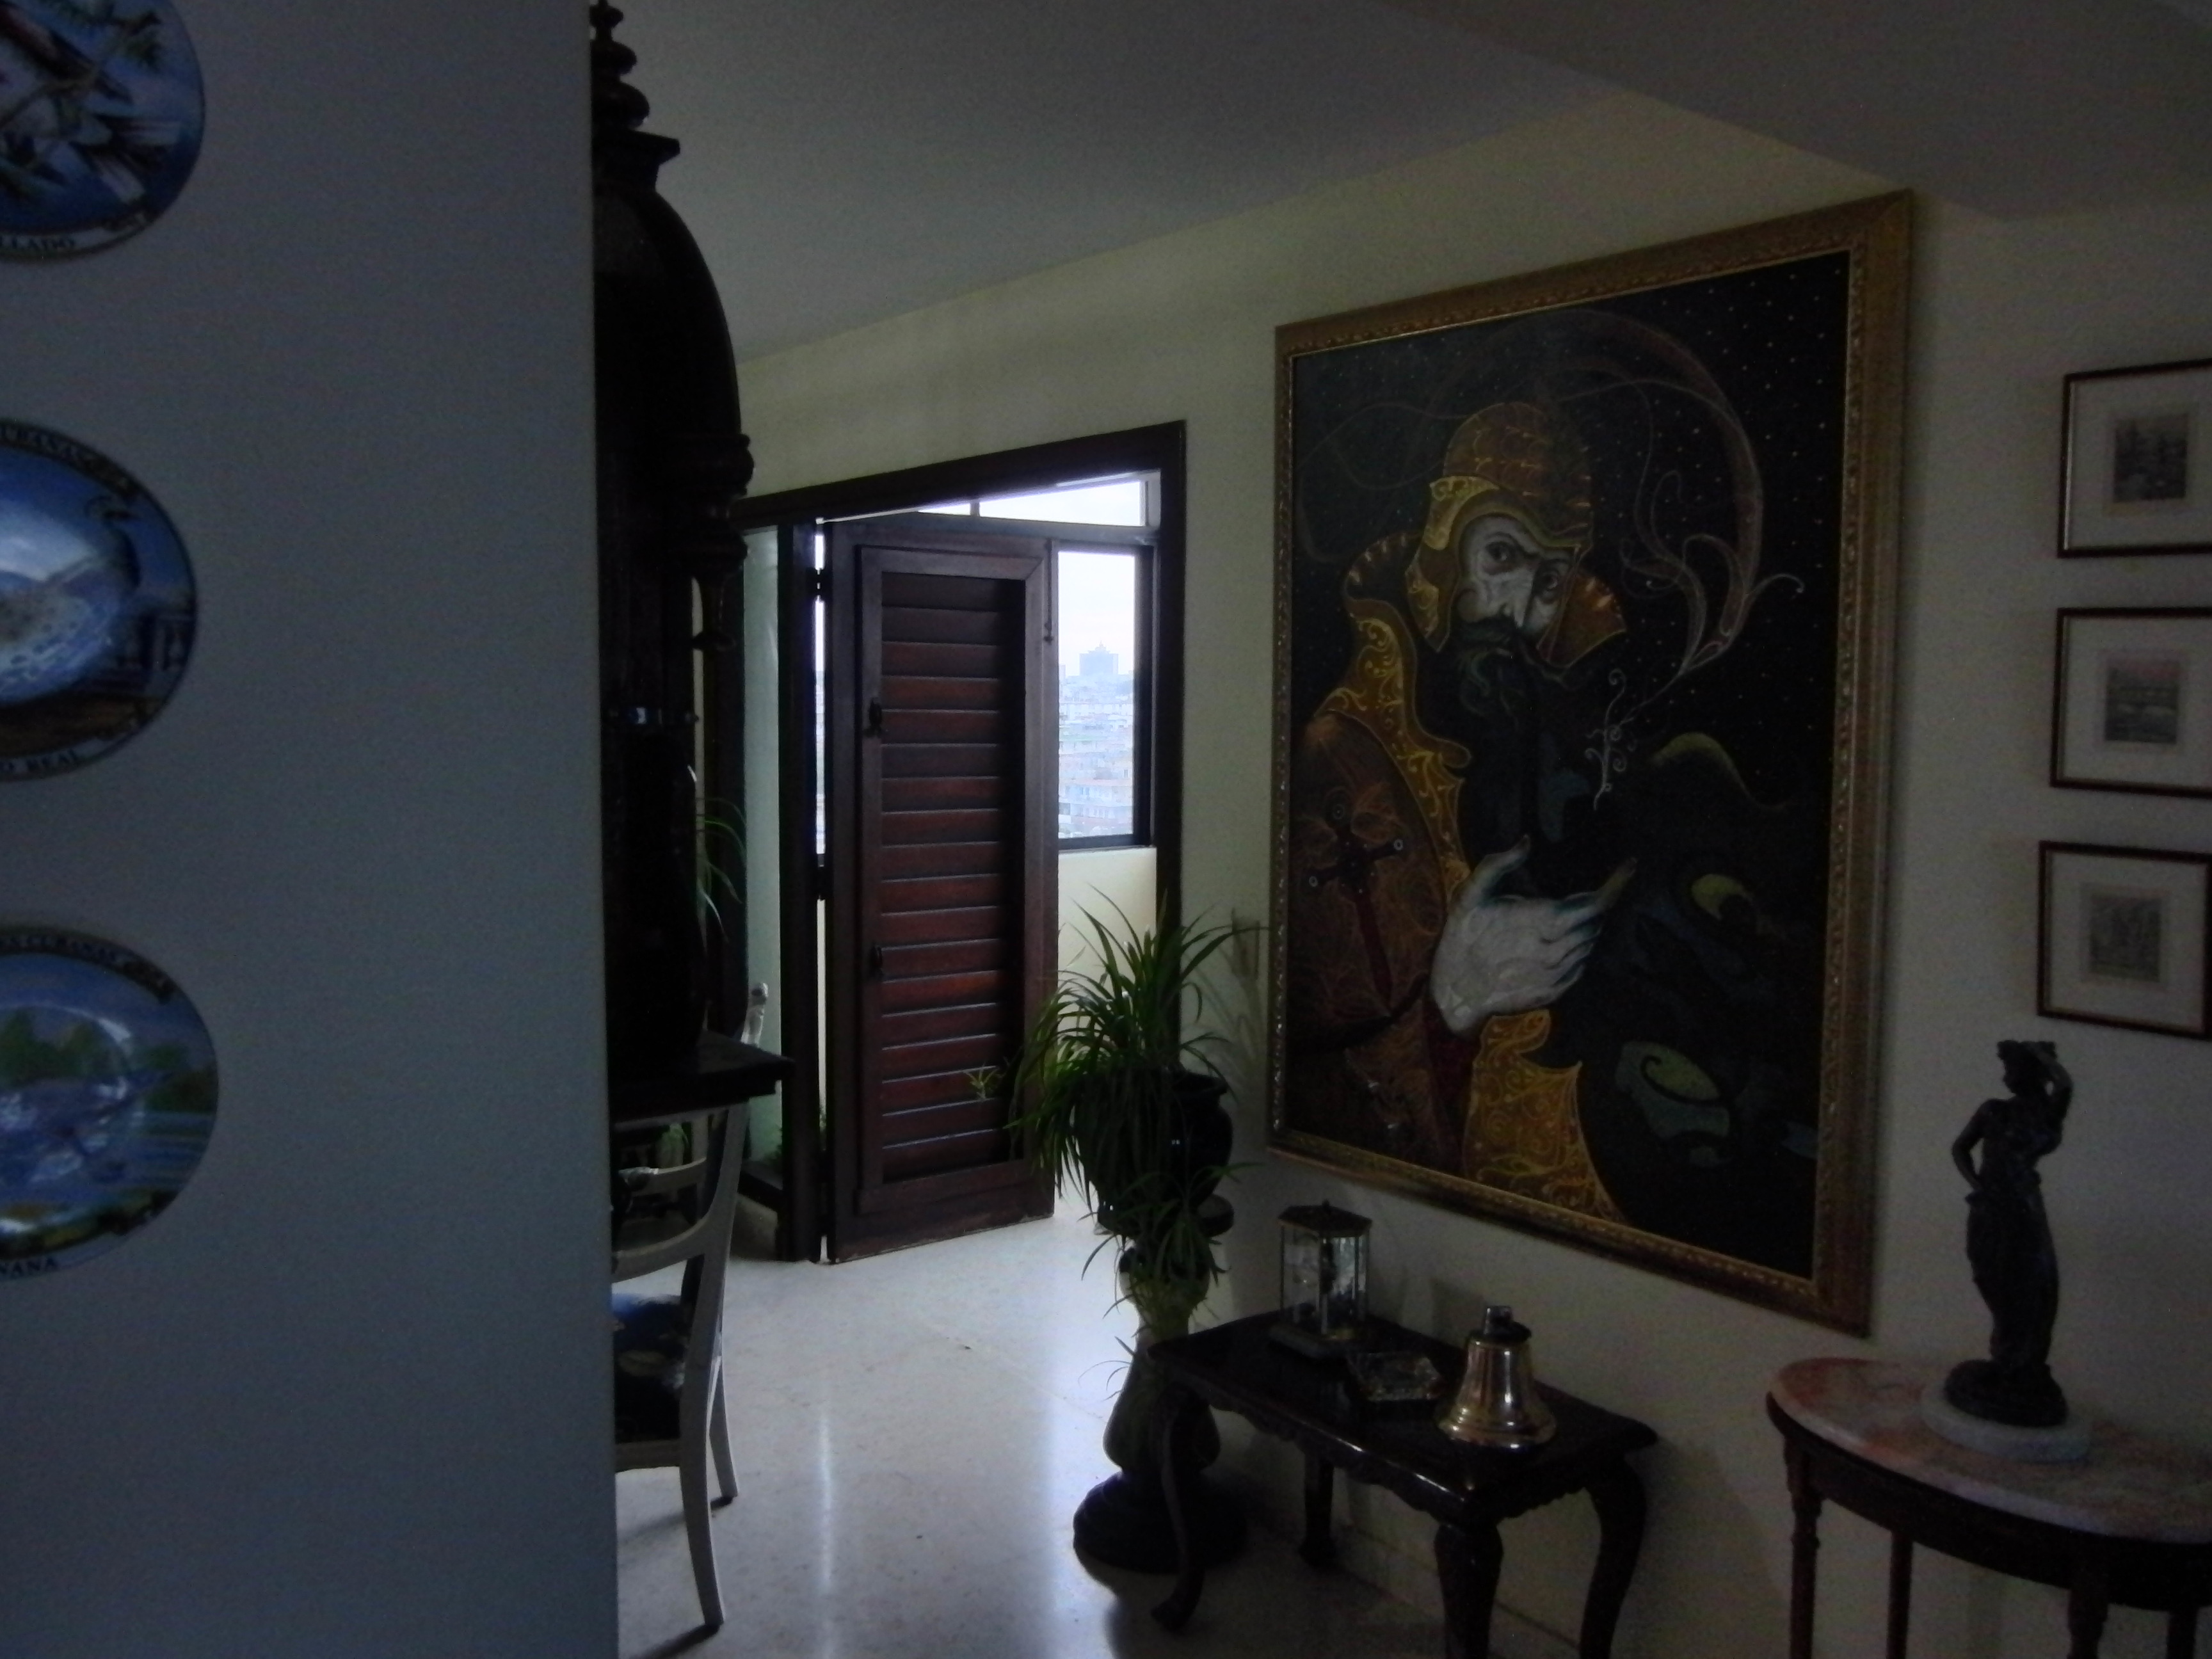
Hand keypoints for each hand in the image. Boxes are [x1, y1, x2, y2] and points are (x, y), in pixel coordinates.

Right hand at [1429, 842, 1632, 1035]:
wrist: (1457, 992)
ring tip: (1556, 924)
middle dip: (1591, 906)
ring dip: (1583, 929)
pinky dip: (1574, 951)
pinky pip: (1580, 965)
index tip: (1629, 866)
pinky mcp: (1558, 991)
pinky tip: (1550, 946)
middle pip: (1596, 922)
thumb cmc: (1463, 938)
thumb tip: (1526, 841)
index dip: (1617, 884)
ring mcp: (1560, 973)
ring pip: (1589, 944)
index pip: (1596, 902)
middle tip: (1570, 899)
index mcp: (1544, 920)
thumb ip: (1497, 864)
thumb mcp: (1470, 895)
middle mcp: (1560, 948)